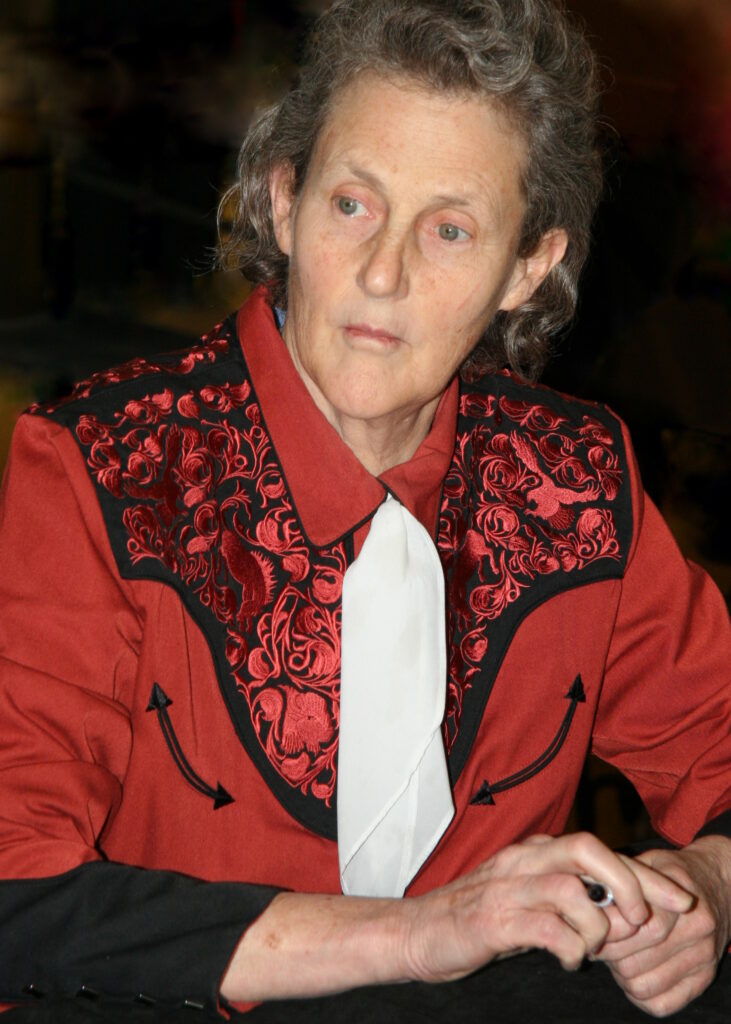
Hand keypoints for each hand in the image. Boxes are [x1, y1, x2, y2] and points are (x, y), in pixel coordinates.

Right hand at [401, 832, 690, 982]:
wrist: (414, 932)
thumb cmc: (474, 918)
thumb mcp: (525, 897)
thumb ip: (565, 894)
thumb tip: (620, 908)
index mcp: (532, 852)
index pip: (598, 850)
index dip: (644, 873)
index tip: (678, 899)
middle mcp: (522, 861)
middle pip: (587, 850)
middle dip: (629, 884)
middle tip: (642, 920)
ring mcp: (506, 888)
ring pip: (570, 888)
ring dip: (596, 923)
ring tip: (593, 947)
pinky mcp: (493, 920)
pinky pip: (546, 928)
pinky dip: (570, 947)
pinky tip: (568, 959)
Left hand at [595, 836, 730, 1016]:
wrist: (716, 885)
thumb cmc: (671, 872)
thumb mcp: (647, 863)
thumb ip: (620, 880)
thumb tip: (586, 903)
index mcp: (679, 899)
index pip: (635, 929)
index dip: (606, 930)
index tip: (593, 922)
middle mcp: (696, 931)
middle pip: (632, 963)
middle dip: (607, 953)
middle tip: (599, 940)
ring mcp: (703, 958)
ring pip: (641, 986)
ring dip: (620, 974)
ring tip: (618, 953)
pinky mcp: (704, 980)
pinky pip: (660, 1004)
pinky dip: (640, 993)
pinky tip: (636, 970)